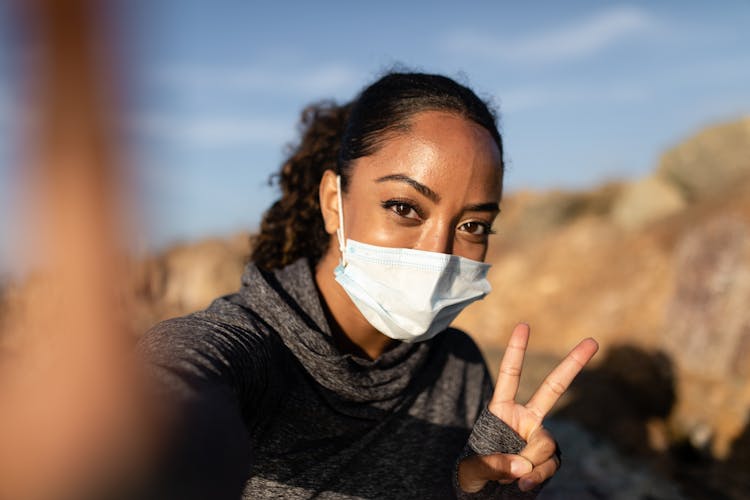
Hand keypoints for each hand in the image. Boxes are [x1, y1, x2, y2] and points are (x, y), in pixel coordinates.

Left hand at [458, 323, 598, 492]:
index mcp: (501, 410)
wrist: (485, 495)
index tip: (523, 325)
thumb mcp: (470, 469)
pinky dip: (538, 476)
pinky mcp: (548, 459)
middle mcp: (525, 419)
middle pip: (553, 388)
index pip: (510, 375)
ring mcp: (539, 438)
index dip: (516, 351)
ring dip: (531, 462)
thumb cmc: (472, 475)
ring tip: (512, 477)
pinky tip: (523, 485)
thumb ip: (491, 465)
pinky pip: (550, 465)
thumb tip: (522, 467)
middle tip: (592, 341)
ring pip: (546, 443)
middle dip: (573, 365)